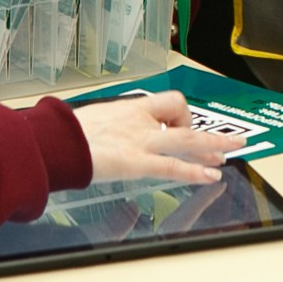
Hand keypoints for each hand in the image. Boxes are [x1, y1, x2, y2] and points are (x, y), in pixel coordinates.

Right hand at [75, 91, 245, 184]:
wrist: (52, 141)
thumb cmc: (62, 134)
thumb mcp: (89, 123)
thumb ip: (105, 129)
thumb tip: (101, 140)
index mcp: (126, 109)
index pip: (163, 103)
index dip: (177, 115)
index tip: (179, 128)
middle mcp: (137, 119)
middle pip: (180, 113)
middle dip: (205, 129)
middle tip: (226, 140)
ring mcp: (140, 139)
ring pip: (185, 137)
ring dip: (211, 145)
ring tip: (230, 153)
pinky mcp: (136, 161)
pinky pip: (173, 165)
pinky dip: (194, 171)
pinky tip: (210, 177)